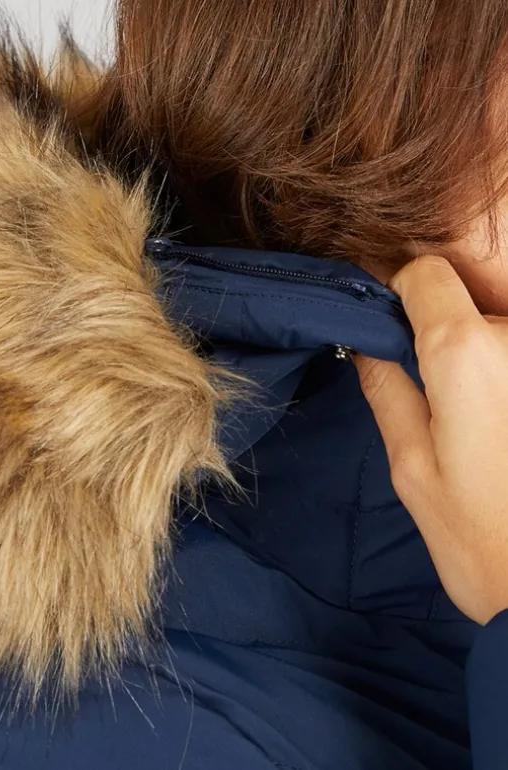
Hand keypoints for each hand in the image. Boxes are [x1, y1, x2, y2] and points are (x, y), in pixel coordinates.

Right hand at [354, 255, 507, 625]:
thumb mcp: (411, 465)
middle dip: (439, 334)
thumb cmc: (480, 540)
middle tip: (429, 393)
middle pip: (467, 303)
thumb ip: (386, 389)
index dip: (398, 289)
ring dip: (481, 362)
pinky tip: (499, 430)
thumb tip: (366, 342)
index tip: (385, 318)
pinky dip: (500, 381)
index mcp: (467, 357)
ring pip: (501, 334)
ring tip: (480, 427)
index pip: (426, 276)